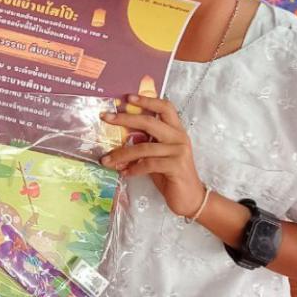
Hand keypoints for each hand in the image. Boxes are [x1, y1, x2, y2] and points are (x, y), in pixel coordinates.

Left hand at [100, 94, 205, 219]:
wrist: (190, 198)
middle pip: (150, 122)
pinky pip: (148, 164)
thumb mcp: (158, 155)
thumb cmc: (171, 175)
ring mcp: (179, 151)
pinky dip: (133, 168)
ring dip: (121, 154)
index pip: (165, 107)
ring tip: (106, 160)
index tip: (127, 98)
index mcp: (176, 130)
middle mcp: (179, 137)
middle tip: (106, 117)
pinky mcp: (176, 166)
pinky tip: (124, 172)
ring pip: (144, 147)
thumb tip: (119, 134)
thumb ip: (146, 142)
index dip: (147, 100)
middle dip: (125, 119)